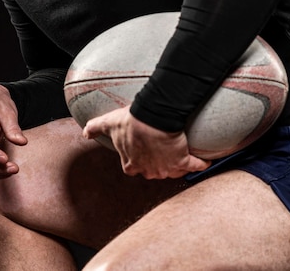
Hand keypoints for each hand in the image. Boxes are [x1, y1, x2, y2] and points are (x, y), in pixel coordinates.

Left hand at [82, 106, 210, 178]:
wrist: (153, 118)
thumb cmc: (130, 121)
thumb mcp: (109, 122)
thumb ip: (95, 128)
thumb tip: (84, 132)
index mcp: (131, 164)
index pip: (133, 168)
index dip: (138, 161)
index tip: (142, 153)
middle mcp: (149, 170)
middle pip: (155, 172)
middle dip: (159, 164)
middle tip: (163, 152)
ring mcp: (167, 168)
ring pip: (174, 171)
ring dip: (178, 165)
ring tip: (181, 154)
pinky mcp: (183, 161)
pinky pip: (195, 166)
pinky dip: (200, 164)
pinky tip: (204, 161)